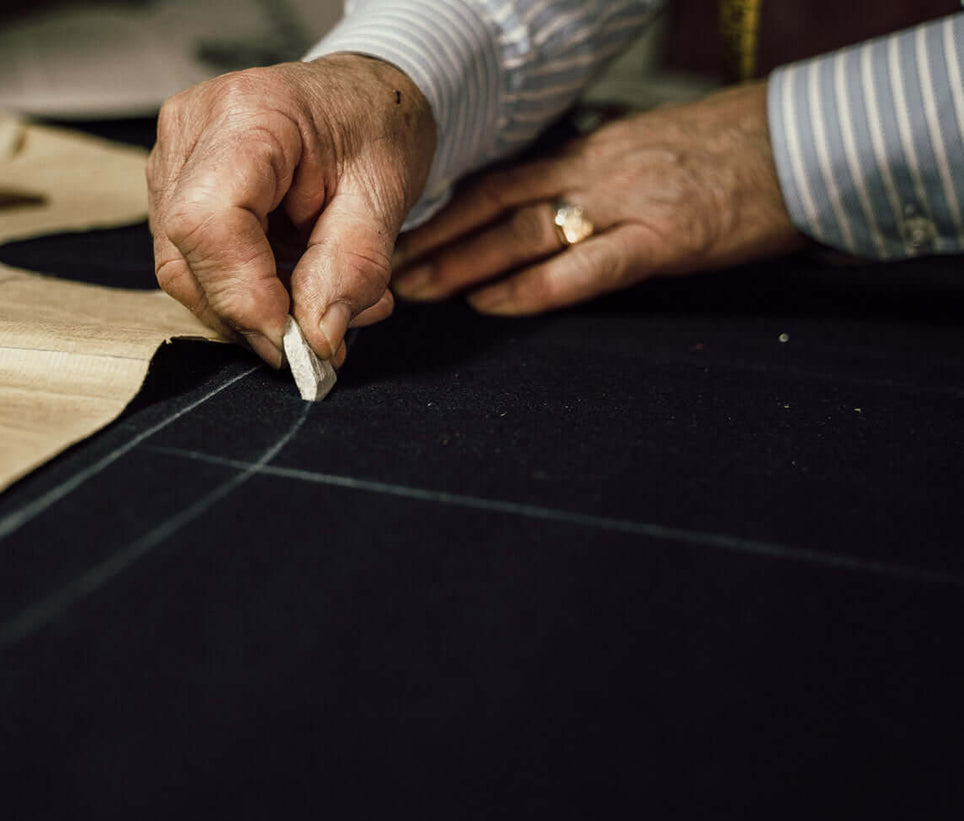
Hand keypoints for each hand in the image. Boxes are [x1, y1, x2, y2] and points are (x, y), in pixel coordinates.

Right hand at [148, 54, 435, 366]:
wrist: (359, 95)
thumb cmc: (375, 126)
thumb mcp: (386, 194)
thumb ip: (353, 268)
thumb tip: (316, 337)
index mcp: (249, 113)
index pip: (209, 221)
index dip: (242, 294)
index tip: (291, 340)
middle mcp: (192, 128)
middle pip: (186, 254)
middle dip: (248, 314)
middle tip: (316, 339)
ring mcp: (172, 156)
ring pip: (182, 268)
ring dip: (247, 306)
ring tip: (318, 301)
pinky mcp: (171, 184)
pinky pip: (189, 260)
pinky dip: (240, 289)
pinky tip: (290, 280)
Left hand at [392, 82, 806, 314]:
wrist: (805, 144)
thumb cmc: (732, 155)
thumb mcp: (650, 155)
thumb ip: (596, 184)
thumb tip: (548, 213)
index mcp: (595, 154)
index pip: (501, 182)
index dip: (447, 211)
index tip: (403, 233)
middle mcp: (599, 172)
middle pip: (497, 206)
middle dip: (438, 240)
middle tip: (388, 268)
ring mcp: (629, 204)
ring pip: (524, 232)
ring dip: (463, 263)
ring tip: (417, 288)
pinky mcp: (664, 239)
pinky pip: (584, 267)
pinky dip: (531, 287)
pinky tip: (490, 303)